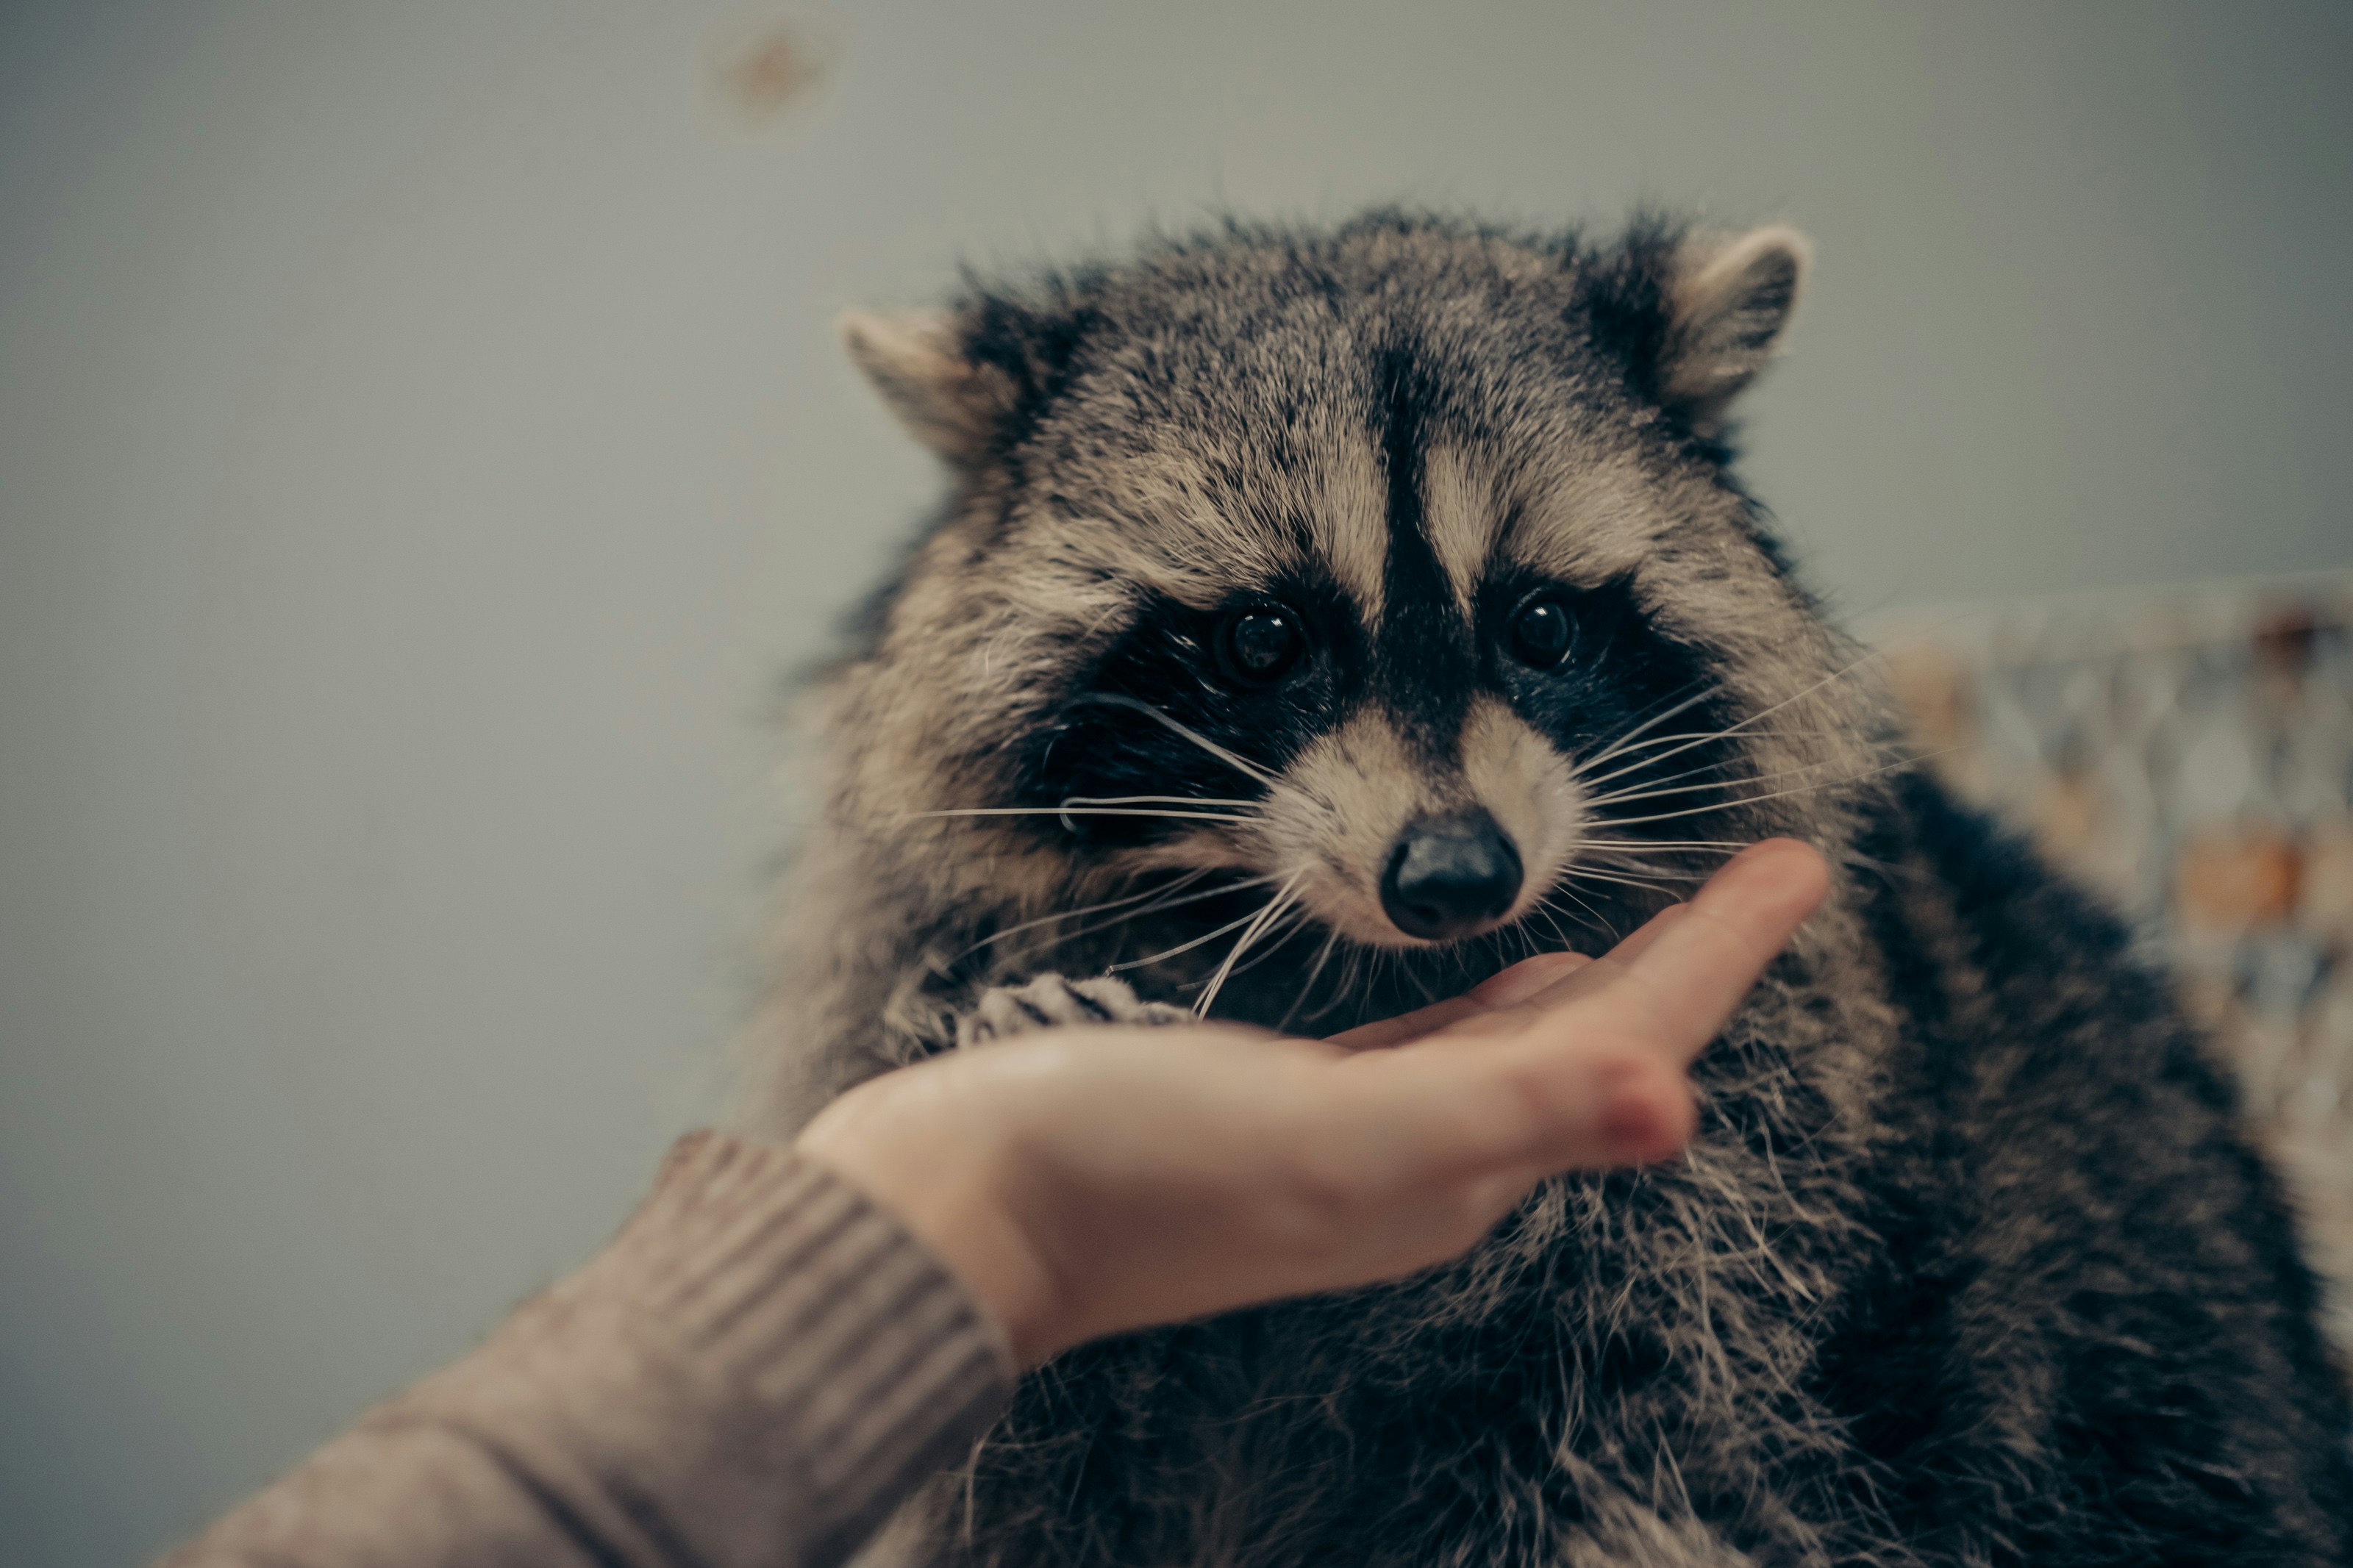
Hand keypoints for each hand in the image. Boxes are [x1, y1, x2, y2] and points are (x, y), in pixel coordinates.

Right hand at [795, 838, 1828, 1363]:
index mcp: (1460, 1164)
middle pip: (1600, 1044)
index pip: (1631, 1044)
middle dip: (1692, 961)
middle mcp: (1431, 1164)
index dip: (1723, 952)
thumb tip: (1676, 1105)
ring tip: (1668, 923)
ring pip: (1529, 1049)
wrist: (966, 1210)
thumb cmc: (1131, 1164)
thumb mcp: (1332, 1135)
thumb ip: (1504, 1110)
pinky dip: (1506, 1007)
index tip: (1806, 858)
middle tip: (1770, 873)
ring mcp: (1363, 1143)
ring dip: (1609, 983)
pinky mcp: (1294, 1116)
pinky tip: (1512, 981)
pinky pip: (1445, 1054)